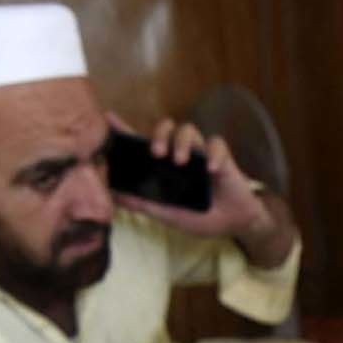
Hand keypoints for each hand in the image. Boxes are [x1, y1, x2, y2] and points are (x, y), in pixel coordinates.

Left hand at [107, 113, 292, 267]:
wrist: (234, 223)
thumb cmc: (202, 216)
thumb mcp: (169, 215)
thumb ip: (145, 204)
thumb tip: (115, 197)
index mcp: (165, 167)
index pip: (144, 144)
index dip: (127, 130)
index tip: (109, 119)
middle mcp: (181, 155)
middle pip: (167, 127)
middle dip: (159, 133)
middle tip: (156, 153)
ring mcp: (201, 154)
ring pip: (189, 129)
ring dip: (181, 142)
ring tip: (180, 161)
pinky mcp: (222, 156)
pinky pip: (216, 143)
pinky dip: (212, 154)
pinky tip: (210, 170)